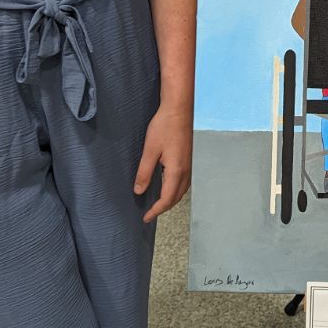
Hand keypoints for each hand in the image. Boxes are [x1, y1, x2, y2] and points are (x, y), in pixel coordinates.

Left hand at [134, 102, 192, 222]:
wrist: (178, 109)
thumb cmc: (164, 127)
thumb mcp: (150, 150)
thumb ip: (144, 173)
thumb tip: (139, 191)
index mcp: (176, 171)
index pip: (167, 199)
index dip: (156, 210)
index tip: (146, 217)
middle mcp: (185, 171)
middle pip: (176, 198)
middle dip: (163, 208)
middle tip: (149, 213)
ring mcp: (188, 165)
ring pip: (181, 190)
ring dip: (170, 200)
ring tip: (157, 203)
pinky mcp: (187, 159)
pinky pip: (182, 182)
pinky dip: (174, 190)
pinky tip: (166, 186)